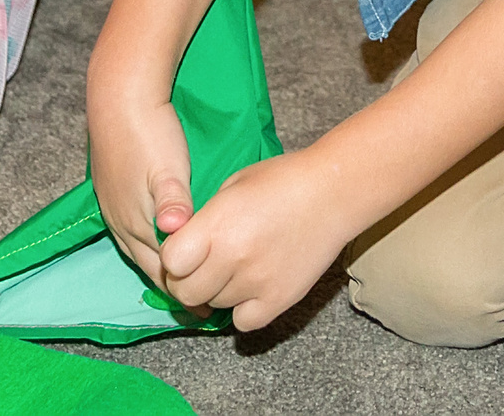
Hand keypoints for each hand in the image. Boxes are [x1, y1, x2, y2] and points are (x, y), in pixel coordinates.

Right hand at [87, 89, 197, 287]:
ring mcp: (114, 209)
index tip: (207, 309)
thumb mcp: (168, 166)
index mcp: (136, 222)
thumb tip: (176, 231)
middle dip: (174, 285)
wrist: (119, 99)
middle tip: (201, 304)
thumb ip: (173, 201)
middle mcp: (121, 222)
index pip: (162, 271)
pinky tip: (164, 243)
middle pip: (149, 266)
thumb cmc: (149, 132)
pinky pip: (133, 234)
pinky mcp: (113, 194)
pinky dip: (151, 247)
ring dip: (162, 267)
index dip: (184, 291)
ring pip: (138, 251)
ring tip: (186, 279)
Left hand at [158, 148, 357, 331]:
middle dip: (188, 281)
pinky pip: (243, 323)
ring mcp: (257, 282)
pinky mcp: (279, 299)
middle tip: (204, 266)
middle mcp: (233, 257)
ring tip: (237, 267)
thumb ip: (203, 220)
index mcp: (217, 224)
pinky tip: (252, 287)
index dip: (173, 258)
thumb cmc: (281, 180)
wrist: (332, 192)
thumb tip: (182, 244)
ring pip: (215, 306)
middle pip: (186, 293)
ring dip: (218, 292)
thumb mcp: (231, 186)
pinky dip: (243, 310)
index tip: (185, 250)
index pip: (170, 262)